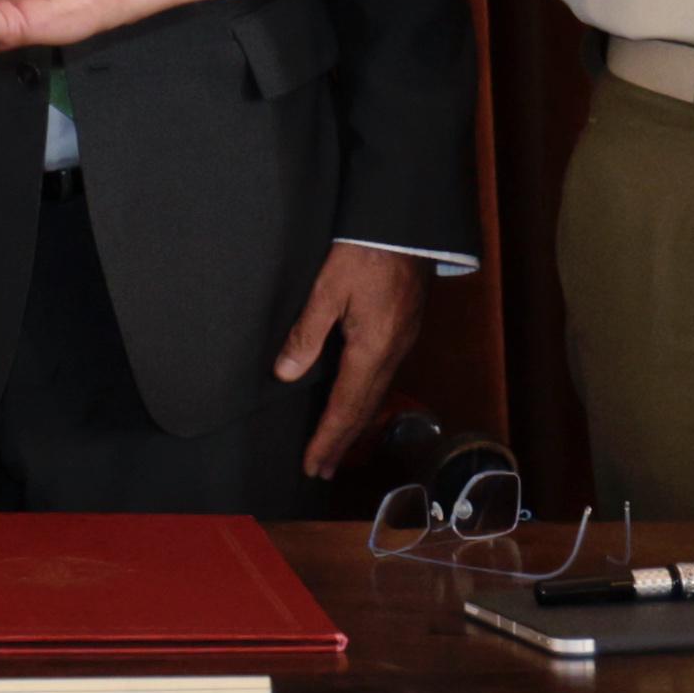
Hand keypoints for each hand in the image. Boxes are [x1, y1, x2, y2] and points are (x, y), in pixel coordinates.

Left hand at [276, 242, 429, 480]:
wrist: (407, 222)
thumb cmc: (366, 249)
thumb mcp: (327, 288)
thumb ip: (306, 333)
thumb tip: (286, 373)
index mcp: (372, 349)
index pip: (345, 407)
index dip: (326, 439)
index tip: (312, 466)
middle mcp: (393, 352)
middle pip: (365, 408)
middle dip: (342, 441)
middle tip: (323, 469)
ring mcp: (404, 341)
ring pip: (377, 394)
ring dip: (355, 423)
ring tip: (337, 444)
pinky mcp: (406, 328)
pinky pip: (385, 376)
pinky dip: (367, 398)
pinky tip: (358, 398)